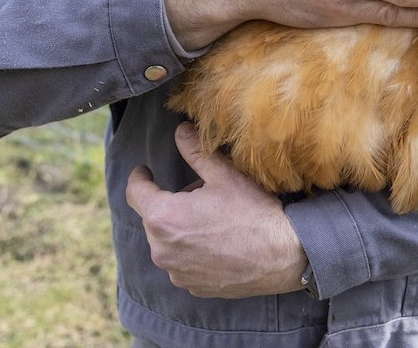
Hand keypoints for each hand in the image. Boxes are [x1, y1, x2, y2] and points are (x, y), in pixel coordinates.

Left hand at [124, 122, 306, 298]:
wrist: (282, 257)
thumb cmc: (253, 213)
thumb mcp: (224, 174)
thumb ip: (195, 151)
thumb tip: (180, 131)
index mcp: (163, 217)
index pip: (135, 193)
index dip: (139, 178)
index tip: (145, 172)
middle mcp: (161, 249)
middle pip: (154, 218)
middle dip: (171, 204)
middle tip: (201, 195)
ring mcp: (175, 272)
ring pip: (168, 242)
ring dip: (180, 229)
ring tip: (212, 221)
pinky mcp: (191, 286)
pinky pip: (182, 263)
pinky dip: (192, 252)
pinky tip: (218, 244)